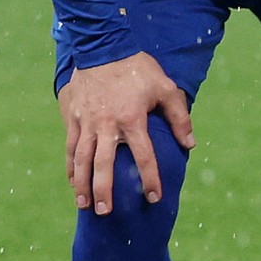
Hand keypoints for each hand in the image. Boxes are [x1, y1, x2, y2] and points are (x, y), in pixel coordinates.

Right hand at [60, 53, 191, 214]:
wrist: (102, 49)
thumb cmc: (138, 69)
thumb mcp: (166, 88)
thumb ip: (179, 117)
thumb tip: (190, 143)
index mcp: (132, 119)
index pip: (143, 156)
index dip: (150, 179)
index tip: (153, 197)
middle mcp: (107, 125)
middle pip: (104, 165)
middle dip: (105, 191)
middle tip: (106, 212)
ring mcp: (86, 123)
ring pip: (82, 160)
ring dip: (83, 184)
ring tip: (85, 205)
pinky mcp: (72, 118)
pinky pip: (70, 148)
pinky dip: (71, 167)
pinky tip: (72, 182)